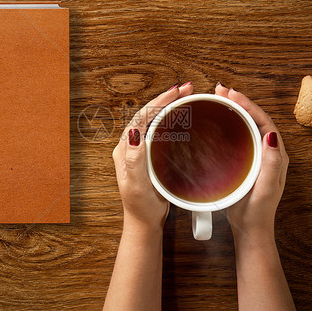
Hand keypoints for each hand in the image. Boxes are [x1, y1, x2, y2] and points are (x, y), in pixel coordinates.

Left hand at [112, 83, 193, 232]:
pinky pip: (160, 130)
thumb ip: (134, 161)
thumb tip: (135, 135)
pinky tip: (182, 116)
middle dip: (165, 98)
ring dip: (168, 105)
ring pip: (153, 120)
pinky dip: (171, 118)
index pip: (140, 117)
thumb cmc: (140, 207)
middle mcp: (130, 146)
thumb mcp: (137, 186)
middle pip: (147, 114)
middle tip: (186, 88)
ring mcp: (140, 150)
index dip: (158, 102)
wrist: (144, 222)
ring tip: (185, 96)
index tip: (175, 93)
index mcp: (125, 149)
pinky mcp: (150, 155)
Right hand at [215, 85, 289, 240]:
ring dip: (234, 110)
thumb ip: (271, 163)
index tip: (232, 94)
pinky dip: (229, 123)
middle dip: (240, 102)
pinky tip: (218, 120)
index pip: (264, 121)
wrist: (250, 228)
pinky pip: (239, 135)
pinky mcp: (246, 160)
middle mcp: (268, 151)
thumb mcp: (266, 187)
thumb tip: (271, 135)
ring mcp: (257, 155)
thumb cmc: (257, 210)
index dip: (249, 105)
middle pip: (255, 119)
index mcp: (275, 154)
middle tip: (221, 90)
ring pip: (247, 125)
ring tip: (219, 98)